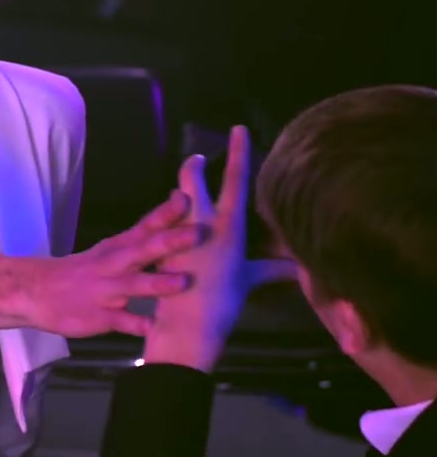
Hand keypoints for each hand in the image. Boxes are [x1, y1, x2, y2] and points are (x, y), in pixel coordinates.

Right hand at [0, 190, 202, 336]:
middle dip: (172, 241)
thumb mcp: (108, 252)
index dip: (167, 213)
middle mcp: (113, 265)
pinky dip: (136, 324)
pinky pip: (120, 321)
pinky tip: (154, 328)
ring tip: (184, 282)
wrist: (35, 292)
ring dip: (158, 283)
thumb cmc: (82, 272)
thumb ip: (142, 243)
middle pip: (144, 250)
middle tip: (199, 232)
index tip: (189, 198)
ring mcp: (105, 291)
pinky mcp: (98, 316)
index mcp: (117, 247)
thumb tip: (179, 227)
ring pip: (133, 285)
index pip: (145, 226)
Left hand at [143, 126, 297, 370]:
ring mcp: (175, 235)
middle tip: (198, 158)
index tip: (238, 129)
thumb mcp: (249, 281)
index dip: (239, 153)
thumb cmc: (223, 303)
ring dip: (180, 196)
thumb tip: (299, 268)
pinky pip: (161, 226)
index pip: (235, 181)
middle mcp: (200, 225)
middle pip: (192, 182)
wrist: (188, 326)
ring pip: (174, 202)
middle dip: (194, 166)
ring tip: (187, 192)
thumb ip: (271, 269)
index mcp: (227, 228)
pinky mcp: (157, 247)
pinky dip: (166, 222)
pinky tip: (167, 223)